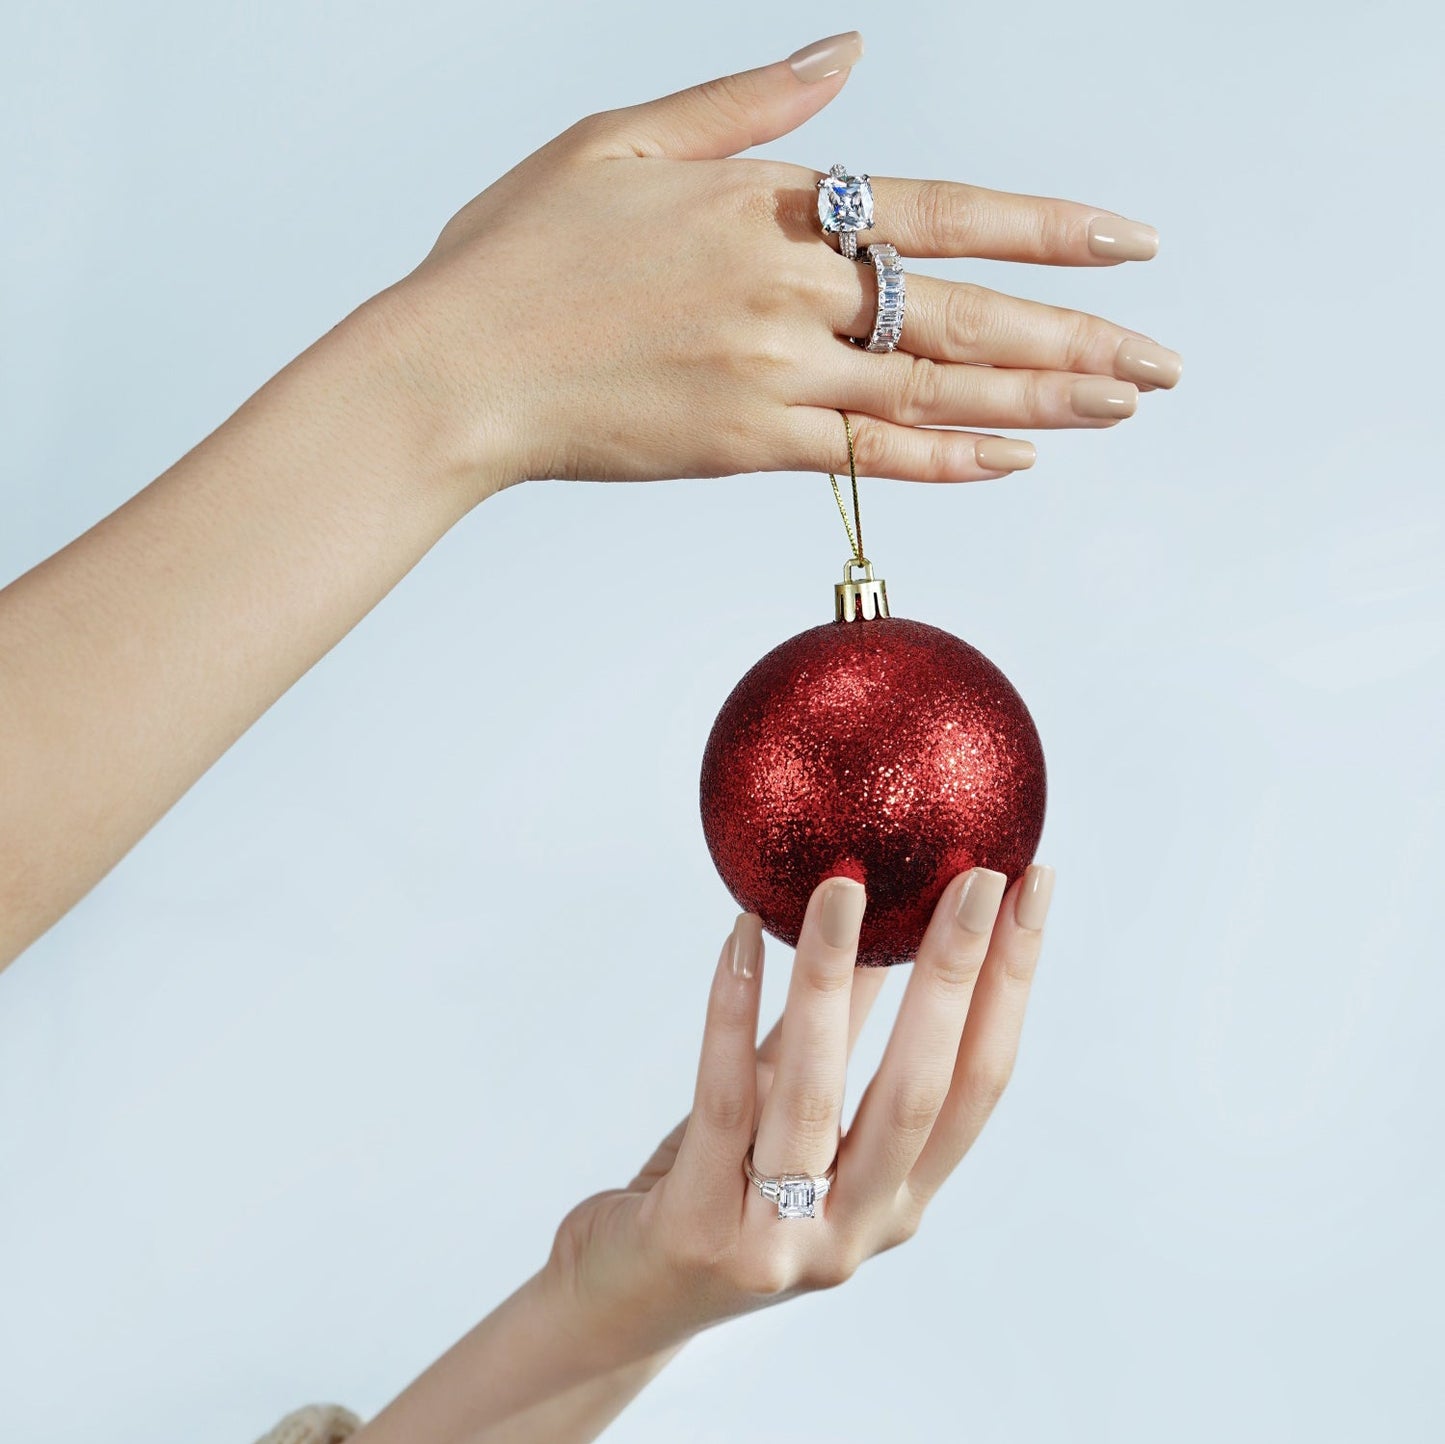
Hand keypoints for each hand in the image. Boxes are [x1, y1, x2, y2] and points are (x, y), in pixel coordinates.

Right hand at [380, 31, 1179, 503]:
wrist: (454, 369)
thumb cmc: (521, 252)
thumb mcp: (628, 138)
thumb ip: (750, 102)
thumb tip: (848, 53)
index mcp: (765, 205)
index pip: (939, 213)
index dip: (1043, 231)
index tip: (1129, 245)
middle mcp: (786, 291)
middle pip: (960, 313)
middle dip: (1073, 336)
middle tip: (1162, 362)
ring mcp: (770, 377)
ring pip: (931, 388)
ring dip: (1036, 400)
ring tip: (1119, 407)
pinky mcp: (743, 448)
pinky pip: (867, 455)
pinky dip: (945, 456)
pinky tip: (1014, 460)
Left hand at [543, 863, 1055, 1357]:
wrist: (627, 1303)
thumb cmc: (719, 1191)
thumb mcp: (792, 1113)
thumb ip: (837, 1037)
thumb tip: (877, 915)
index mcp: (899, 1199)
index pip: (980, 1084)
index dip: (1011, 987)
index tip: (1030, 893)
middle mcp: (857, 1226)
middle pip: (920, 1090)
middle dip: (955, 976)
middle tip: (974, 878)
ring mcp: (780, 1238)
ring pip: (817, 1090)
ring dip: (834, 976)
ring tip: (842, 886)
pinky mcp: (700, 1227)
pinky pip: (723, 1098)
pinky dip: (734, 1009)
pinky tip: (741, 936)